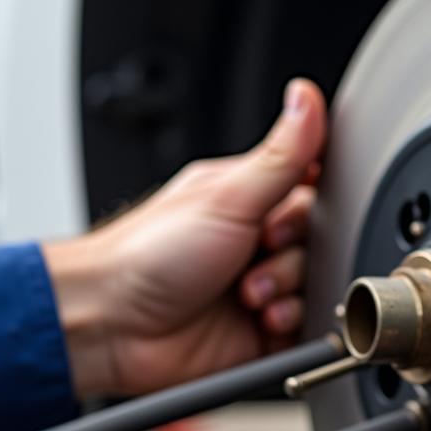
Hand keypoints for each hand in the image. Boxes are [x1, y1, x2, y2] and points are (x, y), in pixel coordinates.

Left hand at [45, 79, 326, 396]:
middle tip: (258, 251)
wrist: (114, 325)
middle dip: (291, 253)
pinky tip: (259, 317)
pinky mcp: (262, 331)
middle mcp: (253, 243)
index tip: (281, 215)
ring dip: (286, 288)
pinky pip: (304, 325)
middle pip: (316, 243)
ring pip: (312, 284)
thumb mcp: (226, 195)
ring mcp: (259, 287)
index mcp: (246, 201)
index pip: (309, 193)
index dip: (307, 208)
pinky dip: (288, 321)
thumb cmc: (147, 255)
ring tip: (248, 293)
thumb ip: (279, 153)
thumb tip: (305, 98)